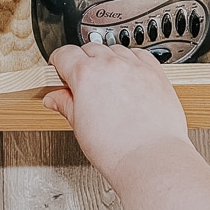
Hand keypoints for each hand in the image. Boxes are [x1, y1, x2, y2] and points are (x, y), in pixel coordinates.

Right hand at [43, 42, 190, 188]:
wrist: (151, 160)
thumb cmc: (117, 150)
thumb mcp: (80, 127)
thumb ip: (66, 104)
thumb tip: (55, 98)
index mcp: (86, 75)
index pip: (65, 54)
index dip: (59, 63)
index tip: (60, 70)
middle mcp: (109, 64)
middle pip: (89, 49)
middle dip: (83, 61)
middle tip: (85, 83)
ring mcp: (133, 67)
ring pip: (114, 49)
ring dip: (108, 60)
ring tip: (109, 82)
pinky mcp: (154, 73)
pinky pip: (140, 54)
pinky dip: (132, 60)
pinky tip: (130, 75)